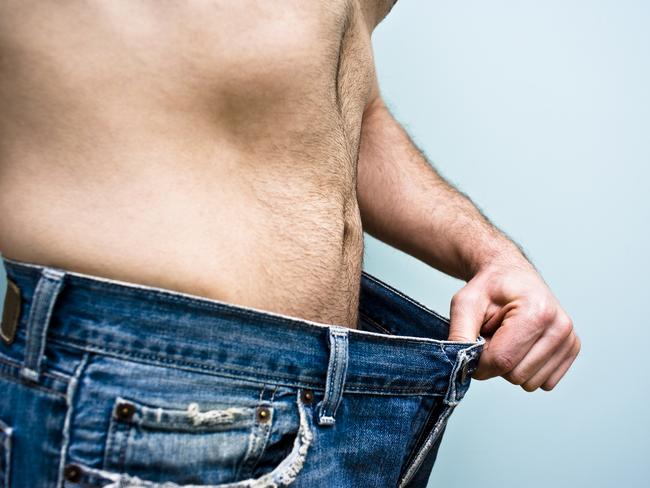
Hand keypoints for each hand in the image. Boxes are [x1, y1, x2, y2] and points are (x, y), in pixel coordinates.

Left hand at [447, 255, 579, 390]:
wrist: (510, 275)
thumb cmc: (488, 288)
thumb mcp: (464, 304)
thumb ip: (459, 336)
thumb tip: (461, 368)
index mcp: (536, 312)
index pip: (502, 360)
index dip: (479, 362)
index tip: (474, 344)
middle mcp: (559, 327)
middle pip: (516, 375)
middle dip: (496, 362)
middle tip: (493, 335)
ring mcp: (569, 339)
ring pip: (529, 383)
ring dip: (511, 366)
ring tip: (507, 337)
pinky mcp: (572, 349)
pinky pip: (543, 382)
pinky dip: (526, 369)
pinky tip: (522, 344)